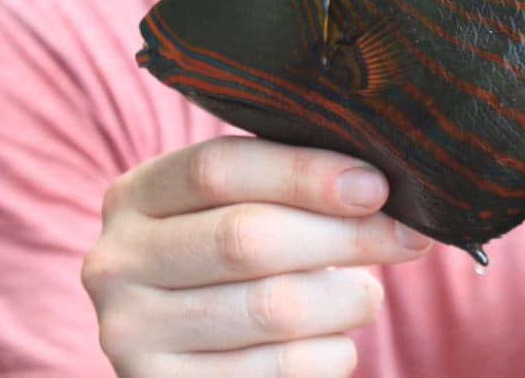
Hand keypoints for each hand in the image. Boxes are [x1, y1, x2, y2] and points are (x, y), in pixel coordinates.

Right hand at [81, 136, 431, 376]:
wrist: (196, 347)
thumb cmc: (240, 255)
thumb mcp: (244, 206)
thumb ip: (293, 186)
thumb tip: (380, 185)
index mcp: (136, 194)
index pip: (217, 167)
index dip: (305, 173)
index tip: (376, 185)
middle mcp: (116, 262)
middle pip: (247, 238)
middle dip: (345, 236)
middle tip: (408, 237)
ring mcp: (130, 334)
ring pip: (271, 307)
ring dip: (346, 299)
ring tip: (368, 293)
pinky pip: (276, 370)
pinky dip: (330, 352)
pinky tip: (335, 339)